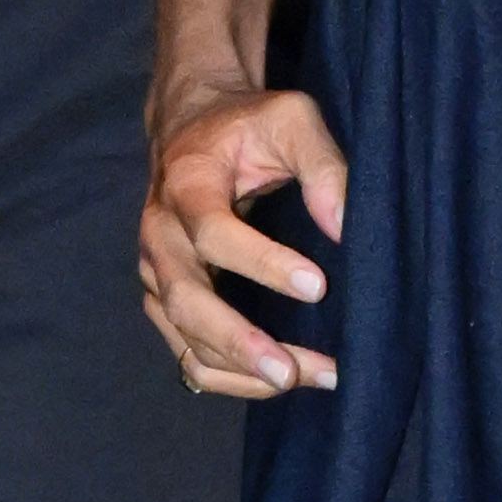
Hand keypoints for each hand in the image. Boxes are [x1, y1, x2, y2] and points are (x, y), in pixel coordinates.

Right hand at [143, 82, 347, 397]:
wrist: (192, 127)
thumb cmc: (248, 124)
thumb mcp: (292, 118)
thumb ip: (322, 164)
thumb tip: (344, 225)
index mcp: (185, 184)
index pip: (213, 233)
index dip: (262, 263)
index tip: (318, 286)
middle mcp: (160, 234)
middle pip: (185, 300)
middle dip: (237, 341)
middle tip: (291, 370)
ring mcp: (157, 271)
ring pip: (183, 335)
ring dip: (238, 369)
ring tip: (301, 379)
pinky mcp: (165, 298)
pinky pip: (185, 350)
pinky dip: (226, 376)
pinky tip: (274, 383)